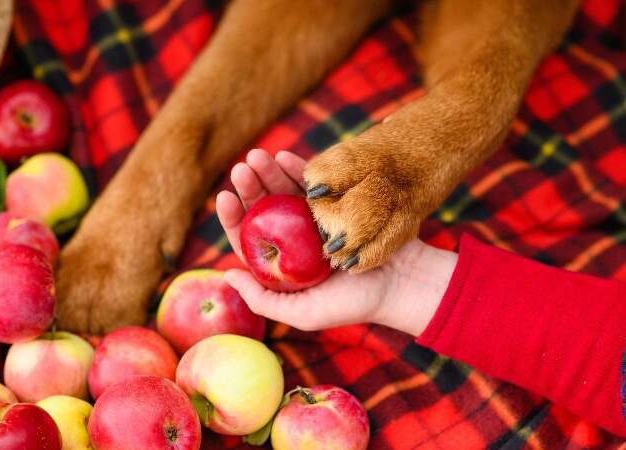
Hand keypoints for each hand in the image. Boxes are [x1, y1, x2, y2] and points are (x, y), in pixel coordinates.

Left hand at [216, 149, 457, 334]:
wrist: (402, 284)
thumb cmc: (353, 305)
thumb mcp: (302, 313)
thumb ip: (263, 300)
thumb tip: (226, 273)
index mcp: (281, 265)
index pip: (249, 238)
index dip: (233, 217)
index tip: (224, 197)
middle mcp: (294, 241)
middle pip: (264, 210)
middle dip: (250, 187)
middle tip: (241, 169)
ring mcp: (314, 220)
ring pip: (285, 192)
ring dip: (269, 172)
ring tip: (257, 155)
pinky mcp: (336, 205)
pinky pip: (313, 185)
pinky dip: (298, 169)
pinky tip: (285, 156)